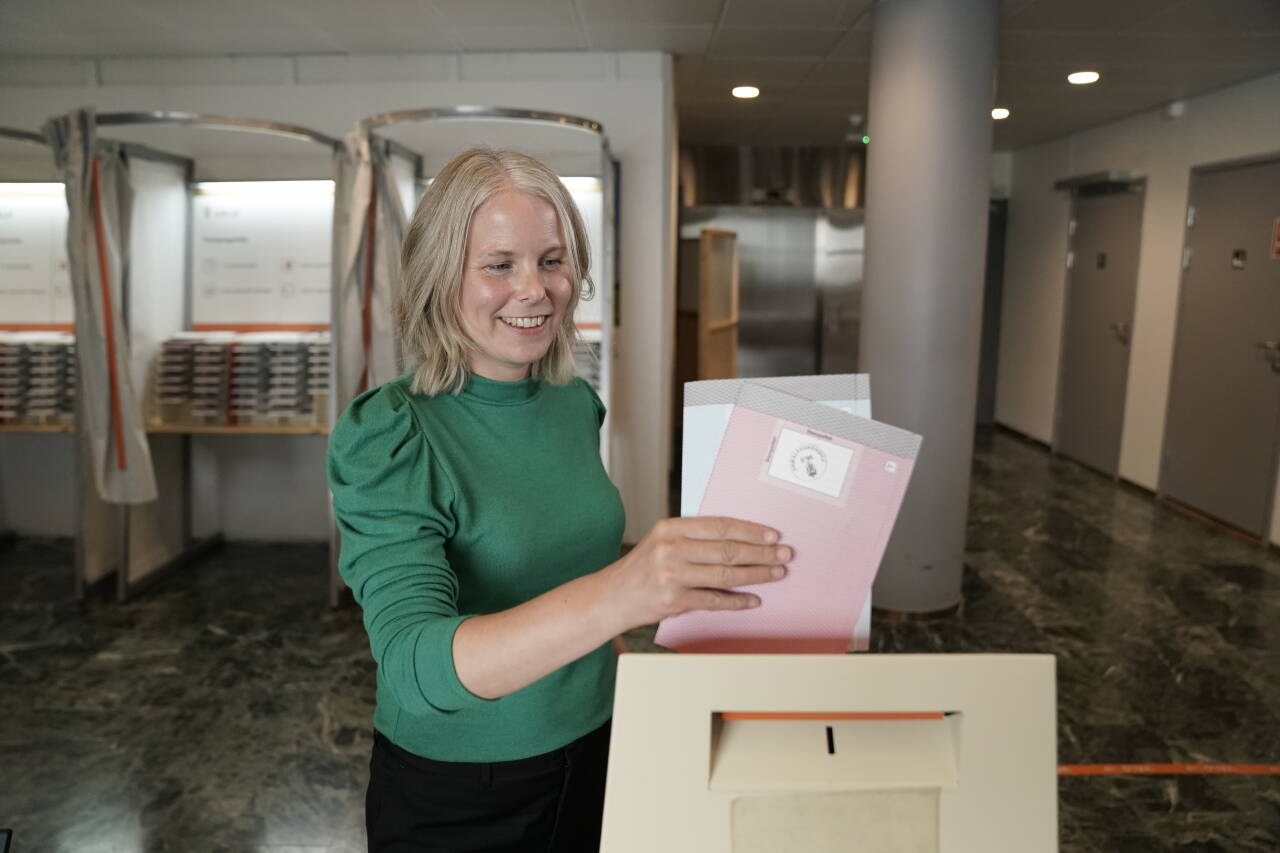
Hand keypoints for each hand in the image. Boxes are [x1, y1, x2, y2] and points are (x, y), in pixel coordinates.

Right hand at [600, 517, 790, 630]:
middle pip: (727, 549)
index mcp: (670, 528)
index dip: (750, 530)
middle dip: (762, 553)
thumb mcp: (662, 542)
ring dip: (756, 575)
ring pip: (725, 574)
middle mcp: (671, 548)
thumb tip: (738, 539)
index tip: (772, 535)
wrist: (612, 597)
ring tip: (776, 574)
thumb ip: (693, 538)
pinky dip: (737, 601)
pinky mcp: (674, 600)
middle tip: (784, 554)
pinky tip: (754, 599)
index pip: (719, 525)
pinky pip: (714, 600)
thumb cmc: (641, 569)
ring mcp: (672, 575)